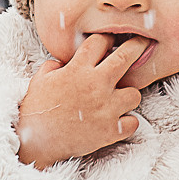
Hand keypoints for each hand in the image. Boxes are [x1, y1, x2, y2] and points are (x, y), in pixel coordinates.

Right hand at [17, 33, 146, 169]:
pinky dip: (127, 124)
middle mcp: (96, 85)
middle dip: (137, 46)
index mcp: (78, 69)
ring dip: (129, 96)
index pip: (100, 41)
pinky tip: (119, 123)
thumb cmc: (36, 108)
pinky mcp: (110, 131)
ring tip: (120, 100)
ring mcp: (106, 108)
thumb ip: (54, 66)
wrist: (35, 140)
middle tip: (143, 44)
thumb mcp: (40, 79)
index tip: (110, 41)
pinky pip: (133, 123)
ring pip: (135, 94)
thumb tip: (62, 63)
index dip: (106, 39)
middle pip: (127, 56)